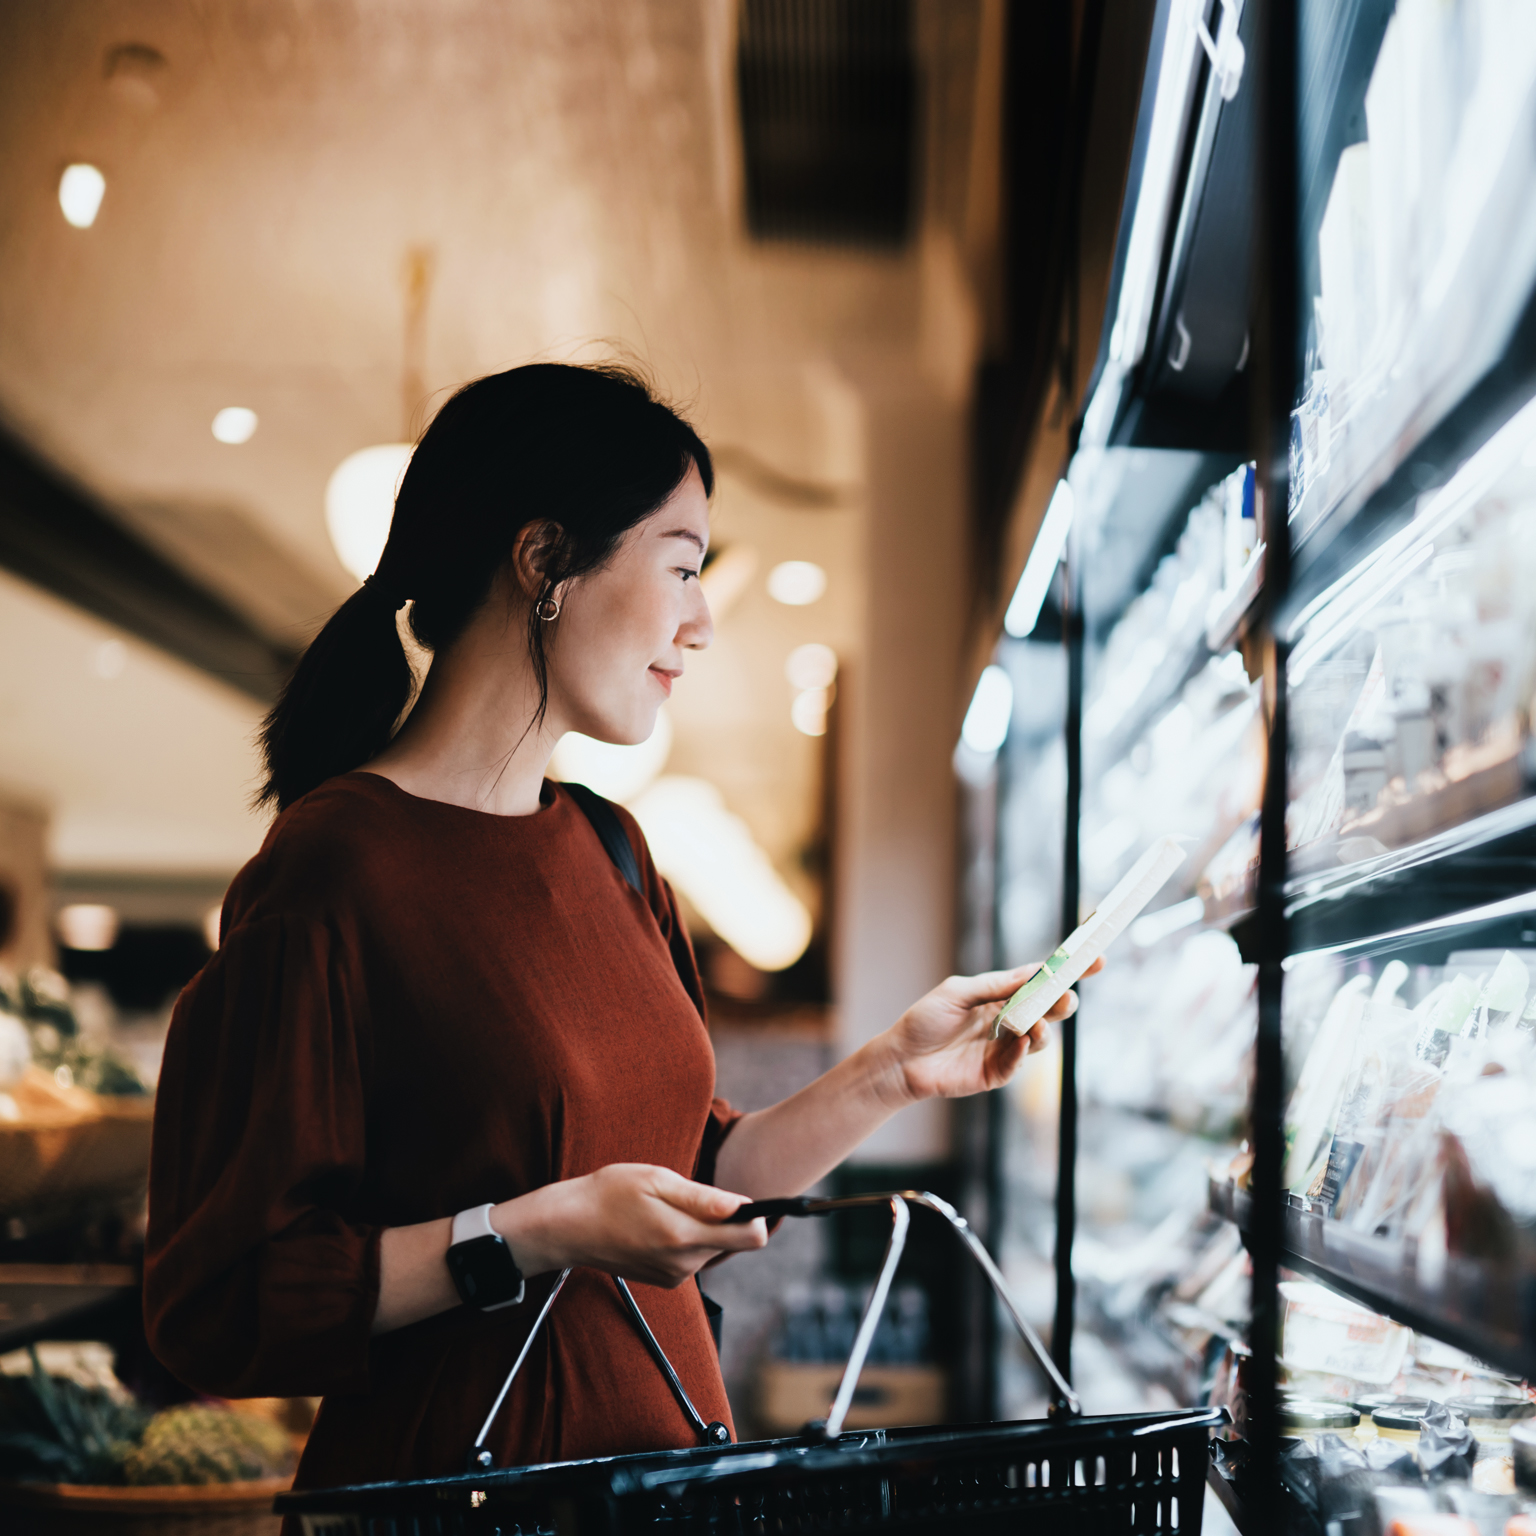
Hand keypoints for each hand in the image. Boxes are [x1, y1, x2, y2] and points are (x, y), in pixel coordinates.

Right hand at [493, 1163, 767, 1287]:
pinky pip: (691, 1256)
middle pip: (731, 1242)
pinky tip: (655, 1224)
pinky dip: (683, 1239)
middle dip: (720, 1218)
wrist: (570, 1227)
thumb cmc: (610, 1194)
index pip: (751, 1238)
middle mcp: (684, 1263)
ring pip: (710, 1247)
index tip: (743, 1199)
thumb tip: (743, 1205)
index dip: (755, 1216)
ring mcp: (674, 1275)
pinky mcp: (664, 1280)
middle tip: (684, 1196)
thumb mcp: (657, 1180)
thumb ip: (703, 1198)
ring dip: (699, 1227)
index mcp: (684, 1236)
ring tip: (663, 1208)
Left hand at [874, 958, 1104, 1104]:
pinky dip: (1021, 1053)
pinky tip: (1019, 1041)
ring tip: (1034, 1023)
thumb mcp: (957, 993)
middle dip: (1062, 1003)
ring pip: (1039, 1039)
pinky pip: (1017, 1063)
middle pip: (1047, 1011)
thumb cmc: (924, 1020)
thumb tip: (1031, 973)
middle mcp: (1007, 1022)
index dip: (1067, 972)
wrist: (900, 1059)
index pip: (1039, 982)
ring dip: (1041, 1029)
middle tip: (1066, 999)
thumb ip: (994, 985)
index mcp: (999, 997)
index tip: (1094, 959)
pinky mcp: (996, 1073)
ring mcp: (1004, 1049)